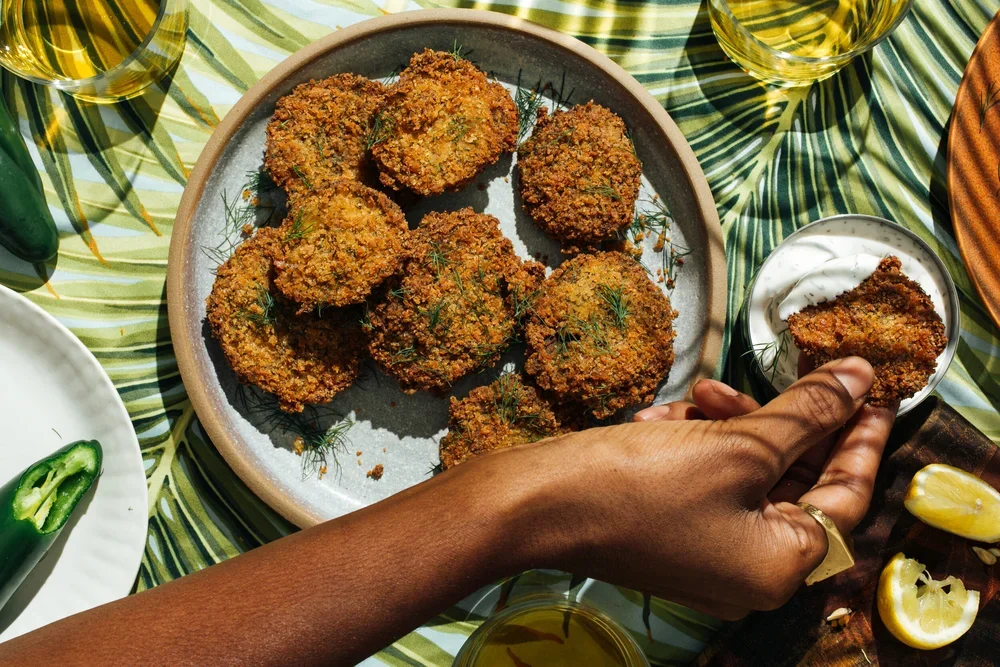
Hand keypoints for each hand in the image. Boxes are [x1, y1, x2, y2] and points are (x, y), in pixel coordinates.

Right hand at [518, 357, 895, 619]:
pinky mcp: (670, 533)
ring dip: (728, 426)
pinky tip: (661, 421)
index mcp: (778, 566)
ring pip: (744, 473)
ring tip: (697, 395)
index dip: (859, 435)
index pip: (844, 495)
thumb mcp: (737, 442)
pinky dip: (693, 445)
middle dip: (779, 421)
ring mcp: (705, 553)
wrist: (535, 505)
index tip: (871, 389)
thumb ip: (807, 411)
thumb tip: (859, 377)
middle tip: (784, 374)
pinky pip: (705, 481)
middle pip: (792, 482)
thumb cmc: (640, 482)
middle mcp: (747, 570)